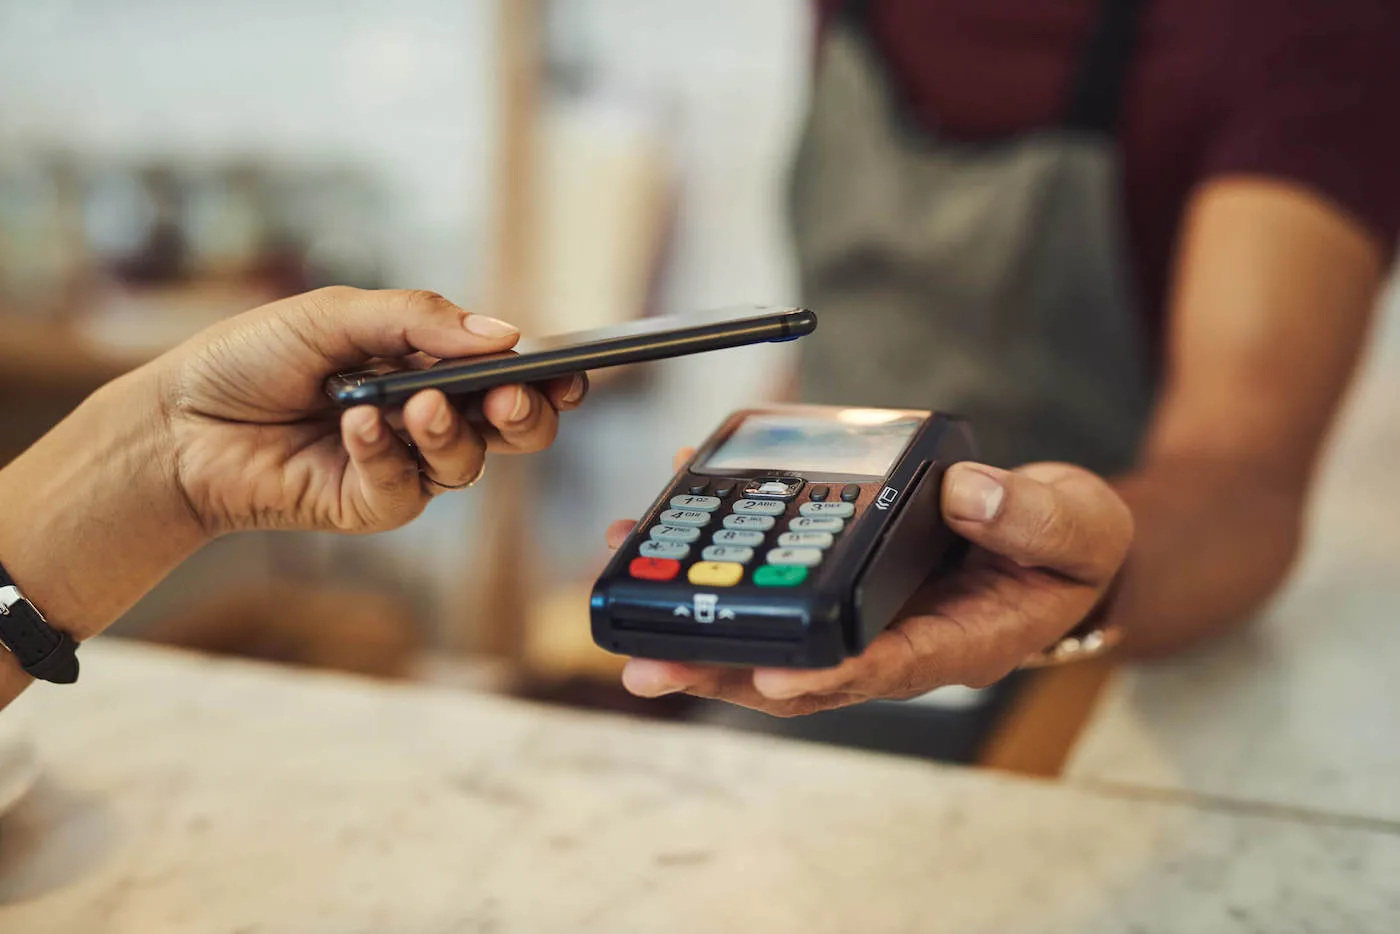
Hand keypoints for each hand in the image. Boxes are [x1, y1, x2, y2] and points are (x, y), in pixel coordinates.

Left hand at [158, 287, 586, 535]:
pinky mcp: (373, 505)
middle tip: (508, 396)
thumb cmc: (252, 359)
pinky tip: (354, 428)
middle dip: (523, 413)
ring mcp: (405, 465)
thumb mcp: (335, 315)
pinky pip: (407, 488)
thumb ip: (419, 321)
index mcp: (431, 364)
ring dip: (449, 431)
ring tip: (414, 405)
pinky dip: (385, 454)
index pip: (508, 372)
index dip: (546, 377)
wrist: (179, 421)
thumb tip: (504, 335)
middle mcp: (428, 417)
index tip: (568, 373)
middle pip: (513, 428)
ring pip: (467, 462)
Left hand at [605, 454, 1131, 715]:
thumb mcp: (1076, 530)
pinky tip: (668, 523)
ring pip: (770, 635)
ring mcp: (859, 615)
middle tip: (648, 665)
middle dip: (722, 670)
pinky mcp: (838, 583)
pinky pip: (772, 584)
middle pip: (799, 670)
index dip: (826, 674)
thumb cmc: (1068, 549)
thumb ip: (1032, 517)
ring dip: (698, 626)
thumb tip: (965, 492)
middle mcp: (895, 640)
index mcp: (956, 641)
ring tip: (625, 598)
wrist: (1053, 542)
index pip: (884, 668)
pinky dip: (720, 565)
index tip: (772, 677)